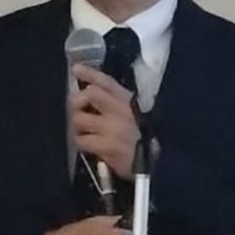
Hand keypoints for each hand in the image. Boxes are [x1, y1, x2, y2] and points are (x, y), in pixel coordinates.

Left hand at [70, 64, 139, 179]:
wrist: (158, 165)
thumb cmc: (147, 140)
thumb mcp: (138, 116)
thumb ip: (120, 104)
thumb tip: (93, 93)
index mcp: (129, 101)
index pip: (107, 82)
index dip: (90, 73)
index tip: (76, 69)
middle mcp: (121, 111)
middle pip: (90, 94)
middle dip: (77, 101)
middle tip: (77, 111)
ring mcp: (113, 129)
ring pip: (80, 119)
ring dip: (76, 126)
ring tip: (82, 131)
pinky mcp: (108, 147)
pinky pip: (82, 141)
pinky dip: (81, 142)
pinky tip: (88, 145)